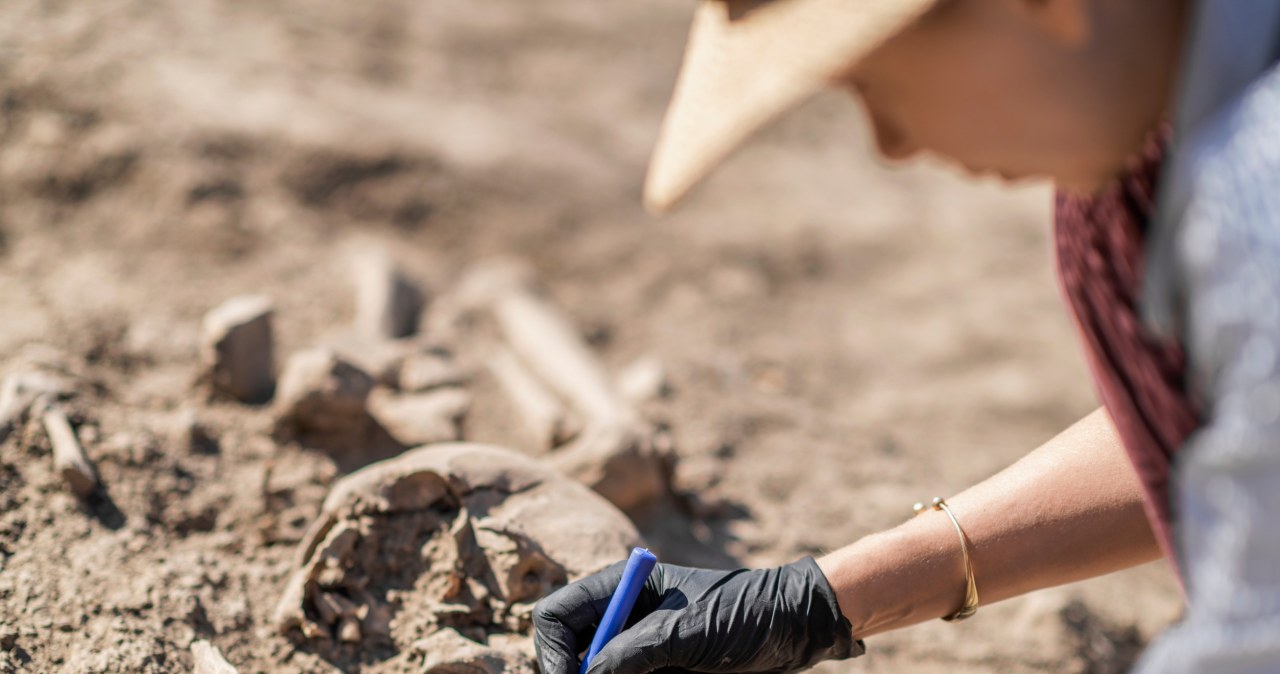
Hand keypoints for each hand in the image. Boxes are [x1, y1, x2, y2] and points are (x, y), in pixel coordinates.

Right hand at [533, 557, 863, 673]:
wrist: (796, 628)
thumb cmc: (746, 613)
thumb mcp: (685, 631)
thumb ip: (631, 653)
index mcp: (620, 588)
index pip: (557, 617)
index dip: (550, 652)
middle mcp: (622, 618)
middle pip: (568, 654)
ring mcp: (639, 648)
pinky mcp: (658, 672)